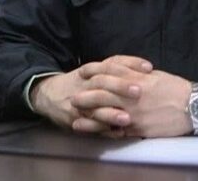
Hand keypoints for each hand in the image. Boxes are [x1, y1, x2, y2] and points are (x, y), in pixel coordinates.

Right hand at [30, 55, 152, 137]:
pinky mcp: (74, 120)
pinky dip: (103, 131)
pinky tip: (118, 134)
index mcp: (91, 70)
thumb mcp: (95, 70)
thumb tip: (148, 69)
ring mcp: (79, 104)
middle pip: (103, 83)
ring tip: (127, 119)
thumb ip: (118, 67)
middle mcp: (85, 85)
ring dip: (111, 114)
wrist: (49, 95)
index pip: (112, 63)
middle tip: (139, 91)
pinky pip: (89, 127)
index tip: (148, 68)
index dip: (130, 63)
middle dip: (120, 87)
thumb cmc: (81, 82)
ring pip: (94, 108)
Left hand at [72, 65, 192, 137]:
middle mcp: (132, 96)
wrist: (194, 107)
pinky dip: (103, 131)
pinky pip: (117, 131)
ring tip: (76, 118)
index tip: (83, 73)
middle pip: (102, 94)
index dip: (94, 72)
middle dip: (86, 96)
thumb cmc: (175, 88)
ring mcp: (134, 114)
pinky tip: (94, 132)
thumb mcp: (155, 75)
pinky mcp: (139, 129)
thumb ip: (135, 73)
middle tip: (73, 98)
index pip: (110, 73)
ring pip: (106, 114)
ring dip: (89, 116)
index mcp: (137, 79)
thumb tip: (120, 71)